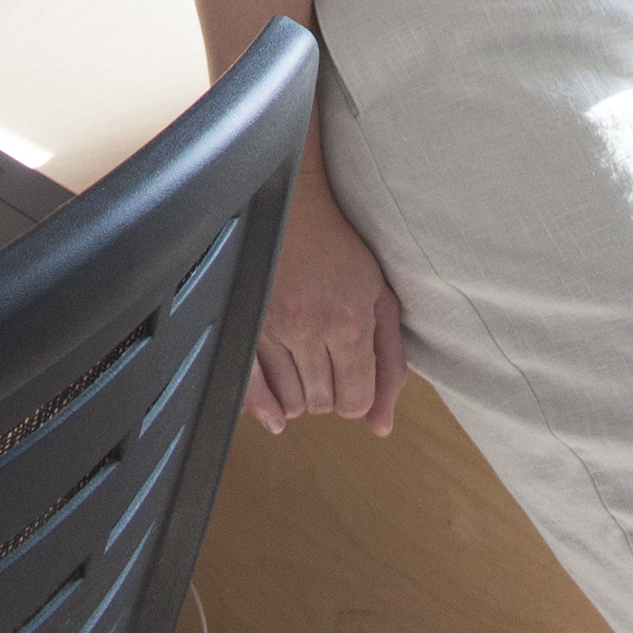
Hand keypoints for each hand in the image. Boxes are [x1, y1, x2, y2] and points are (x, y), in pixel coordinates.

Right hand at [246, 160, 406, 437]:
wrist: (293, 205)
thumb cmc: (341, 250)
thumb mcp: (379, 299)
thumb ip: (388, 363)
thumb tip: (382, 426)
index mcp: (349, 321)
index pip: (355, 401)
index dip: (357, 398)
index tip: (353, 381)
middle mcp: (309, 326)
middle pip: (322, 403)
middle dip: (330, 393)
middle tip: (329, 364)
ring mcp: (272, 324)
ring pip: (289, 400)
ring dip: (300, 395)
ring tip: (305, 367)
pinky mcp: (244, 320)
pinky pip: (250, 386)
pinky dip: (264, 406)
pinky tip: (274, 414)